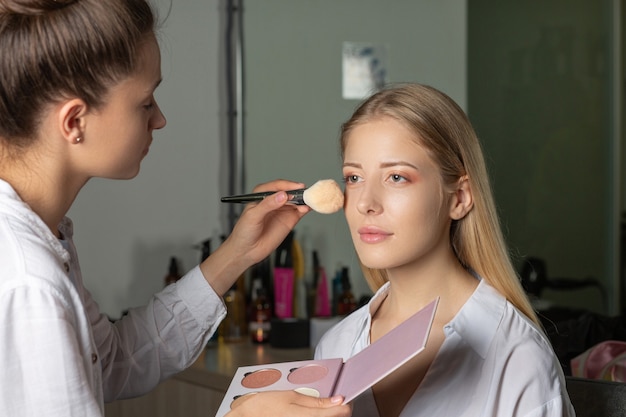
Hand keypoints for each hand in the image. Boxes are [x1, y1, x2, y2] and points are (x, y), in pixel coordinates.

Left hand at [201, 179, 309, 294]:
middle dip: (298, 191)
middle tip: (305, 193)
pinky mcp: (290, 219)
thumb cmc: (244, 231)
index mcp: (262, 194)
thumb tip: (282, 196)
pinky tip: (307, 208)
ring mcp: (283, 209)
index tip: (295, 188)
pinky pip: (300, 210)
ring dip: (304, 199)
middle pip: (289, 191)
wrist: (247, 250)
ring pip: (296, 200)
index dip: (287, 185)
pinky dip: (306, 208)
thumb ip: (267, 205)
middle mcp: (274, 200)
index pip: (277, 186)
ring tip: (309, 200)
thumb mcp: (253, 216)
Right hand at [225, 391, 351, 416]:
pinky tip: (309, 413)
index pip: (343, 412)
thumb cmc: (267, 406)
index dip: (347, 403)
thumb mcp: (292, 397)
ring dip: (328, 414)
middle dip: (337, 409)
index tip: (346, 396)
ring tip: (320, 407)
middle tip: (333, 400)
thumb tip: (338, 400)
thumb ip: (317, 401)